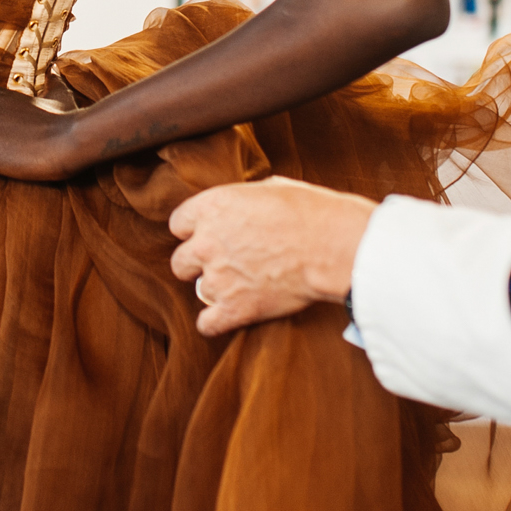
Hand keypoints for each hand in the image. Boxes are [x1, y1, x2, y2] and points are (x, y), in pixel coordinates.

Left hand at [168, 178, 376, 335]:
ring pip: (198, 290)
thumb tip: (244, 206)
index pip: (178, 224)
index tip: (210, 235)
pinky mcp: (235, 309)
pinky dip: (216, 322)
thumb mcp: (272, 186)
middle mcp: (206, 243)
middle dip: (199, 262)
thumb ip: (244, 199)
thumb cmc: (311, 211)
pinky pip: (207, 324)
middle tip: (224, 263)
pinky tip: (228, 316)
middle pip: (180, 261)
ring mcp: (218, 278)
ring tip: (241, 286)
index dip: (195, 230)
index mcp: (212, 207)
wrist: (333, 246)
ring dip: (216, 290)